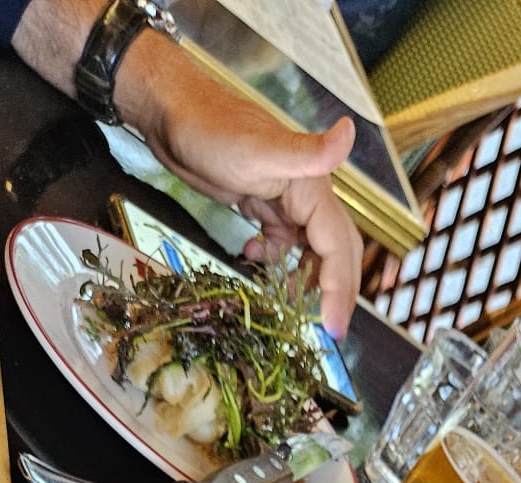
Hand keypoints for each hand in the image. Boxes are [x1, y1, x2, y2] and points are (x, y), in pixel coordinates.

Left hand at [131, 49, 361, 334]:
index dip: (339, 290)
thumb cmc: (212, 130)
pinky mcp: (262, 205)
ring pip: (310, 251)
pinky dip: (275, 259)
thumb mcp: (260, 150)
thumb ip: (308, 152)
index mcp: (312, 189)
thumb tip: (349, 133)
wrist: (172, 114)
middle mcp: (306, 197)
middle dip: (334, 291)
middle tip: (328, 330)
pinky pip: (282, 242)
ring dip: (306, 280)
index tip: (333, 329)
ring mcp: (284, 203)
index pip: (337, 248)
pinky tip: (253, 256)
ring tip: (292, 304)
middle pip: (334, 253)